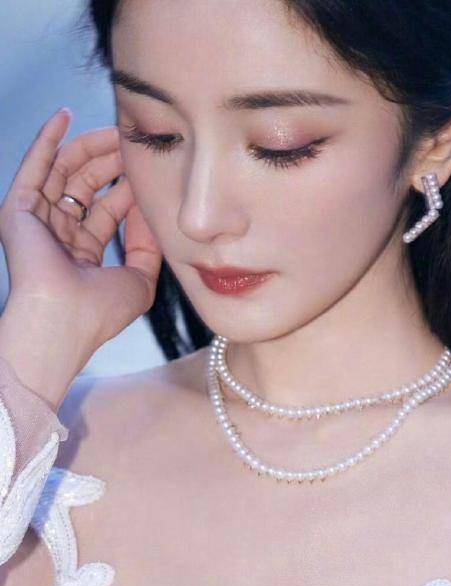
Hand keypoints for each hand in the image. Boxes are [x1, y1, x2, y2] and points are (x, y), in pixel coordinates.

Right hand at [0, 106, 162, 369]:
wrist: (61, 322)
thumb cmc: (99, 313)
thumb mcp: (141, 280)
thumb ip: (149, 246)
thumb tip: (149, 208)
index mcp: (82, 255)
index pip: (106, 210)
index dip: (128, 189)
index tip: (150, 170)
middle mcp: (57, 236)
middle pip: (86, 186)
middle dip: (111, 162)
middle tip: (134, 142)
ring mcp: (37, 222)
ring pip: (64, 171)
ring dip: (89, 148)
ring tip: (115, 130)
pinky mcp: (19, 209)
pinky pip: (34, 166)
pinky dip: (48, 139)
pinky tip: (65, 115)